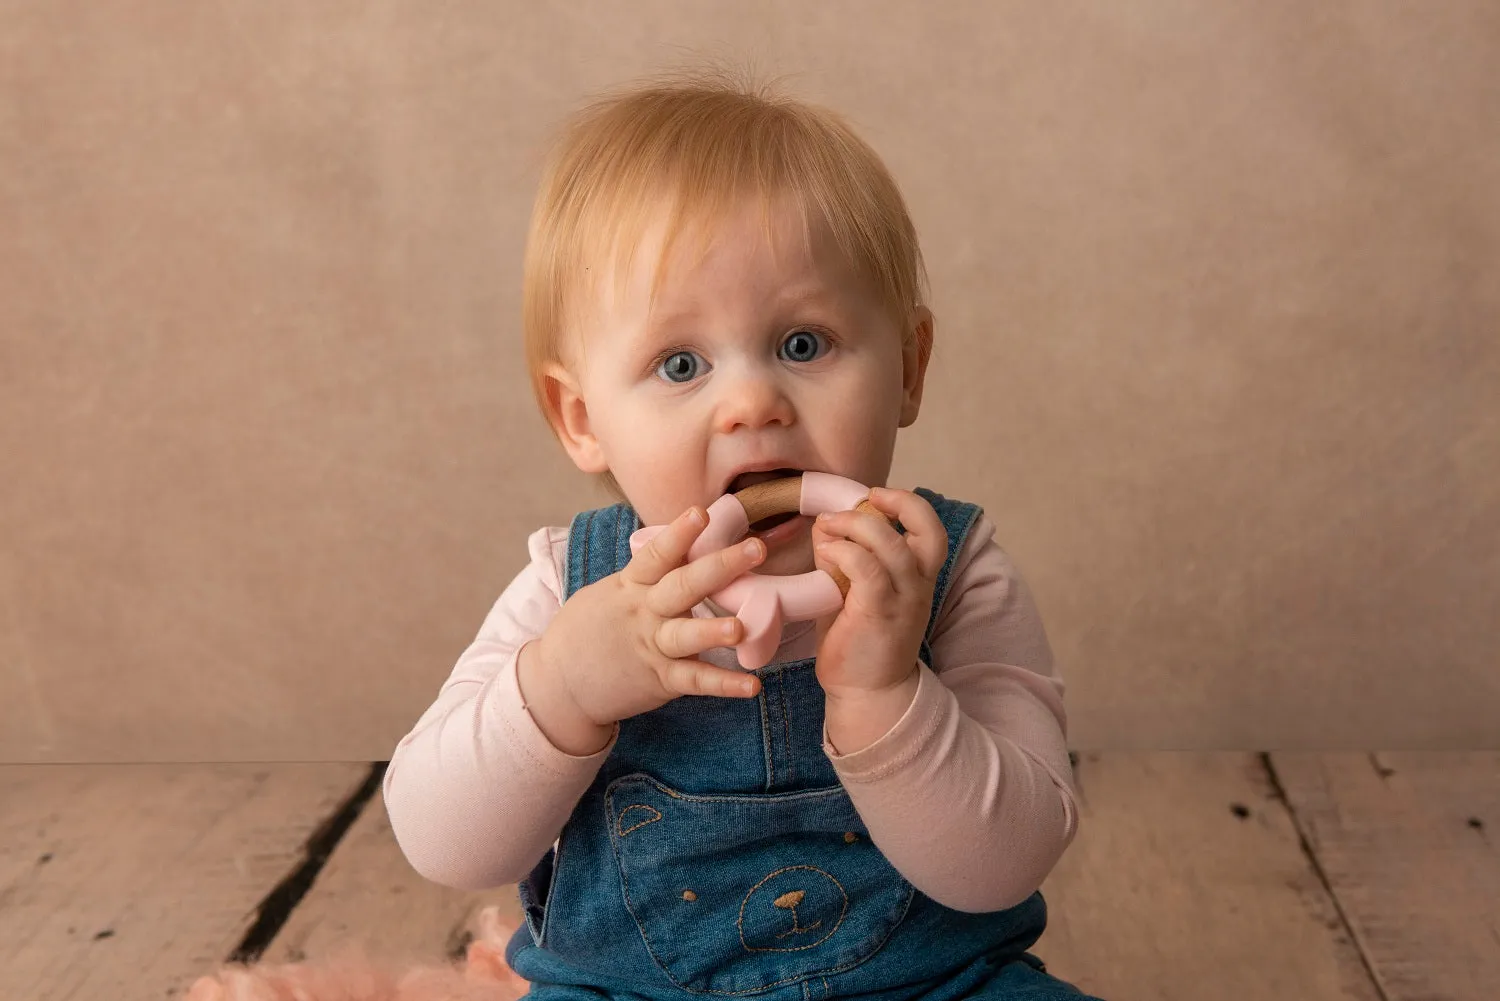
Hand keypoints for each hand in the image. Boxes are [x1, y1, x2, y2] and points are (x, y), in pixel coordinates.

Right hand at [519, 505, 766, 754]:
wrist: (558, 684)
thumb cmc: (587, 631)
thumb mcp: (609, 593)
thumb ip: (644, 575)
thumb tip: (678, 546)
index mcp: (632, 586)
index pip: (656, 554)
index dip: (678, 533)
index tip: (700, 512)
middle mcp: (644, 613)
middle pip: (682, 586)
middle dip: (720, 566)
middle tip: (755, 549)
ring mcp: (651, 647)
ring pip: (685, 636)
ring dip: (712, 631)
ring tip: (740, 628)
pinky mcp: (659, 681)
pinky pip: (694, 681)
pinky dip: (724, 684)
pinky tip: (752, 684)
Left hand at [811, 488, 946, 750]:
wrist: (867, 692)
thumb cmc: (859, 640)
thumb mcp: (854, 591)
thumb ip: (845, 559)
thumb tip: (826, 526)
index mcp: (919, 577)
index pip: (932, 530)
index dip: (909, 504)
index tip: (876, 497)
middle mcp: (919, 585)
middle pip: (929, 530)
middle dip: (899, 503)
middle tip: (863, 499)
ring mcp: (902, 600)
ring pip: (893, 546)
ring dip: (858, 525)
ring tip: (830, 525)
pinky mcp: (878, 613)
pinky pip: (867, 569)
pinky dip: (845, 551)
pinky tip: (826, 552)